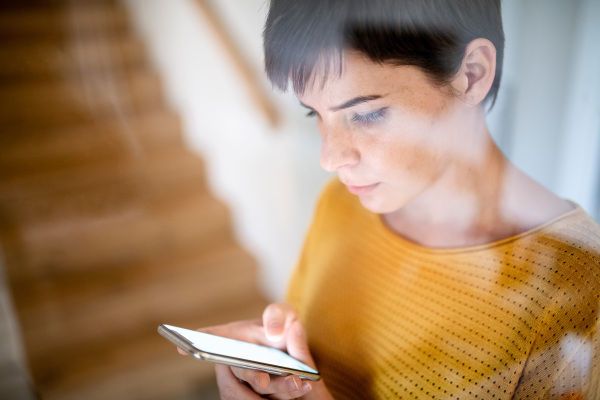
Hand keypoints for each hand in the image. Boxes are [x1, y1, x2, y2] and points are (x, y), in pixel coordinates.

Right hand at [182, 303, 332, 398]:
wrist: (297, 361)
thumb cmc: (284, 331)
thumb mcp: (286, 316)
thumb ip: (279, 316)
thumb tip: (274, 331)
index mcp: (234, 338)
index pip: (212, 337)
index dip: (198, 341)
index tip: (182, 346)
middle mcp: (234, 363)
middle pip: (240, 373)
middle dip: (252, 378)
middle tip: (265, 382)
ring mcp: (242, 384)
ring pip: (251, 394)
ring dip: (277, 391)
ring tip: (299, 384)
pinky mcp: (254, 398)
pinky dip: (283, 398)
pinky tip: (303, 387)